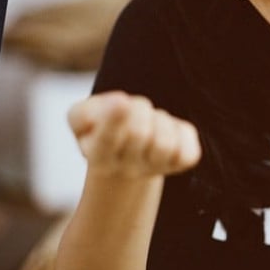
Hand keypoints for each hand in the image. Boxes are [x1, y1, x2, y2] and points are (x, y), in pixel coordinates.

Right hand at [67, 91, 200, 178]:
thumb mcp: (80, 119)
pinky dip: (181, 131)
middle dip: (137, 109)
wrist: (124, 157)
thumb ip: (84, 112)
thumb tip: (119, 104)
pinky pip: (189, 145)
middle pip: (138, 132)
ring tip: (149, 122)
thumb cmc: (100, 129)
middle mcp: (127, 169)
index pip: (106, 142)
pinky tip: (167, 133)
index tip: (121, 100)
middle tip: (132, 111)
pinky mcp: (182, 163)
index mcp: (99, 157)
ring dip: (158, 119)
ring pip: (165, 140)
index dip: (114, 121)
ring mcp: (156, 168)